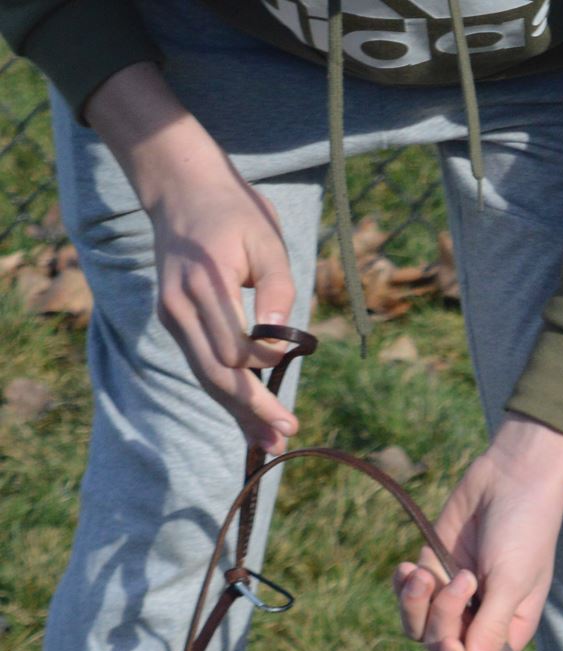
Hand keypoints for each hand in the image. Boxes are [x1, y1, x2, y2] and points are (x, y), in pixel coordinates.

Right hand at [88, 65, 299, 452]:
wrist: (182, 192)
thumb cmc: (234, 215)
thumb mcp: (267, 240)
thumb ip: (278, 287)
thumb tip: (281, 337)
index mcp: (203, 285)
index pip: (233, 347)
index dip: (262, 366)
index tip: (289, 367)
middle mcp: (179, 307)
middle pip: (215, 372)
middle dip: (250, 409)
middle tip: (285, 438)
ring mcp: (172, 317)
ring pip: (206, 376)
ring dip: (238, 413)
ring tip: (269, 446)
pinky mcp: (176, 323)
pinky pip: (203, 366)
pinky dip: (226, 394)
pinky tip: (250, 421)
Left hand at [391, 416, 562, 650]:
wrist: (510, 480)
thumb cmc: (525, 531)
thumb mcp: (512, 582)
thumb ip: (491, 629)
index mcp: (508, 630)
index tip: (451, 644)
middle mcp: (479, 619)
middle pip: (442, 649)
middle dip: (441, 619)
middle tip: (460, 579)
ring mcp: (453, 596)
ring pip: (417, 627)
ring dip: (415, 603)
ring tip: (423, 571)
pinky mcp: (432, 570)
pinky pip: (406, 596)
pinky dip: (403, 586)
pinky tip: (410, 566)